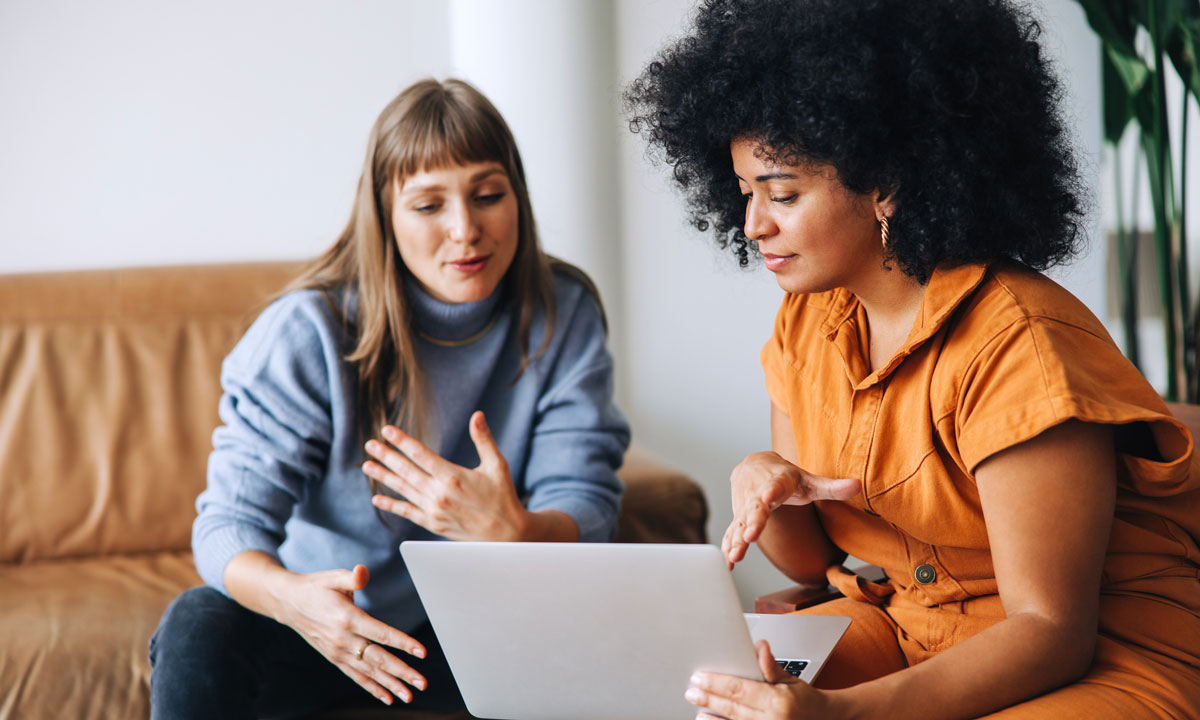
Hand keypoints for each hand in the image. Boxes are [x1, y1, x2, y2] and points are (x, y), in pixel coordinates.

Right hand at [273, 564, 427, 705]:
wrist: (288, 603)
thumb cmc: (316, 587)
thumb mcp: (333, 577)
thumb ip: (352, 577)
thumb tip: (363, 571)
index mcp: (348, 618)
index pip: (381, 634)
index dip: (403, 643)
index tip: (422, 652)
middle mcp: (343, 639)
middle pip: (378, 658)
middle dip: (402, 672)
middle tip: (421, 683)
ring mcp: (338, 651)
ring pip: (368, 672)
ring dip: (390, 685)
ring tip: (409, 696)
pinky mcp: (334, 658)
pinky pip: (356, 676)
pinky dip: (372, 688)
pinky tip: (387, 697)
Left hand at [363, 410, 528, 540]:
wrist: (507, 535)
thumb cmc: (503, 497)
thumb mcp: (497, 465)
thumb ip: (483, 439)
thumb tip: (477, 415)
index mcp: (453, 476)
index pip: (420, 454)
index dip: (402, 441)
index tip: (387, 430)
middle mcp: (439, 493)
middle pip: (406, 470)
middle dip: (386, 456)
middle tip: (370, 444)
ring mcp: (434, 510)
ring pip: (403, 489)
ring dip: (384, 476)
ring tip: (367, 465)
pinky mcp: (433, 524)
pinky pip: (407, 512)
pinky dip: (391, 505)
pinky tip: (377, 498)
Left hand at [686, 640, 829, 719]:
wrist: (823, 719)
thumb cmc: (804, 699)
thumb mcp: (790, 678)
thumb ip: (770, 665)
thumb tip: (759, 646)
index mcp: (778, 701)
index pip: (740, 689)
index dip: (716, 683)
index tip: (699, 677)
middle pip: (733, 708)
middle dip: (709, 699)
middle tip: (691, 691)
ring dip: (713, 719)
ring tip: (698, 710)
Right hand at [722, 452, 858, 565]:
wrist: (755, 465)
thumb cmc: (786, 476)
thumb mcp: (809, 480)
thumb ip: (832, 487)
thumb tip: (858, 485)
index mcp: (777, 481)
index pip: (775, 486)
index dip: (772, 491)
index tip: (767, 497)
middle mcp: (757, 493)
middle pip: (754, 508)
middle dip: (751, 522)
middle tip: (749, 536)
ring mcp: (745, 506)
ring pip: (739, 523)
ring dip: (736, 539)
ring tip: (735, 556)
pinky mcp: (739, 517)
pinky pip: (732, 531)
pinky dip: (729, 545)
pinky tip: (728, 562)